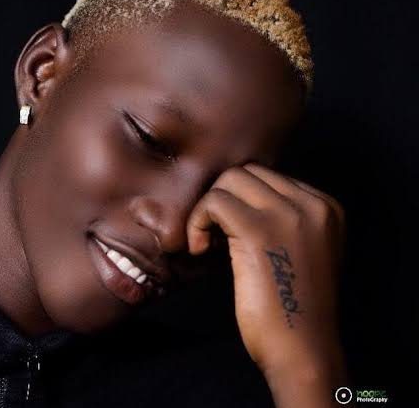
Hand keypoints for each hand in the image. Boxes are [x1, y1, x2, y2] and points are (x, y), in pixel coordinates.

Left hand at [186, 163, 347, 405]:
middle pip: (247, 172)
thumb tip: (235, 197)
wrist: (302, 350)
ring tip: (208, 243)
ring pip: (229, 181)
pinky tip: (200, 250)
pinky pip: (214, 202)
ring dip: (208, 209)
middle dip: (223, 199)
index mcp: (326, 207)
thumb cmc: (293, 305)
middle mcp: (312, 204)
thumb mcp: (301, 249)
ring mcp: (288, 215)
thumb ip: (282, 218)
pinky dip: (197, 222)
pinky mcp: (259, 231)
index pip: (268, 176)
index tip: (230, 231)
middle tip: (215, 234)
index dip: (241, 200)